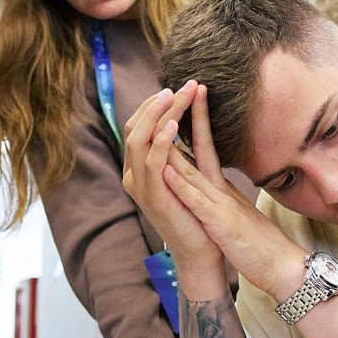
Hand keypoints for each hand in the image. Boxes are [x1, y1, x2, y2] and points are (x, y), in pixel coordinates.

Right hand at [122, 83, 223, 280]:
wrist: (202, 252)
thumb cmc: (197, 213)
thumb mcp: (185, 176)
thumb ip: (177, 152)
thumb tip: (181, 119)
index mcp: (141, 168)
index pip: (138, 125)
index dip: (155, 104)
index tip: (180, 87)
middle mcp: (135, 175)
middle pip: (135, 127)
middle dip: (156, 103)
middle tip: (181, 85)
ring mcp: (142, 187)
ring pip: (139, 140)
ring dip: (158, 114)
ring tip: (177, 95)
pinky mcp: (155, 199)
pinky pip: (153, 164)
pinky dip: (161, 141)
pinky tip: (174, 125)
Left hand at [158, 82, 307, 298]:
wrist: (280, 266)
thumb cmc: (256, 242)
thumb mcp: (235, 212)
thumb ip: (221, 195)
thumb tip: (209, 181)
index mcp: (223, 187)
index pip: (207, 145)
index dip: (197, 119)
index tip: (190, 93)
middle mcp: (221, 189)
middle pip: (201, 146)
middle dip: (186, 117)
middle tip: (176, 87)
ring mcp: (222, 204)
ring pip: (194, 169)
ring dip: (176, 144)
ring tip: (162, 117)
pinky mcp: (221, 224)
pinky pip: (198, 202)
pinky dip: (182, 185)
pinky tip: (166, 170)